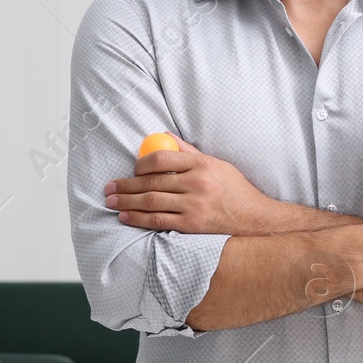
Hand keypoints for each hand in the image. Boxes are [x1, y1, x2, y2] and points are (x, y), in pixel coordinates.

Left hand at [104, 136, 270, 234]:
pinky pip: (159, 221)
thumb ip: (190, 152)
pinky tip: (126, 217)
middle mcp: (196, 184)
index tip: (132, 169)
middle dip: (126, 186)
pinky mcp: (192, 224)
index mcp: (201, 165)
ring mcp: (194, 205)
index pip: (162, 159)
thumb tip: (165, 137)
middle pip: (151, 182)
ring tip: (112, 202)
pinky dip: (139, 219)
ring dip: (127, 202)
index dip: (141, 164)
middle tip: (109, 188)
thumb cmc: (235, 189)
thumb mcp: (217, 164)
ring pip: (151, 202)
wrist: (253, 217)